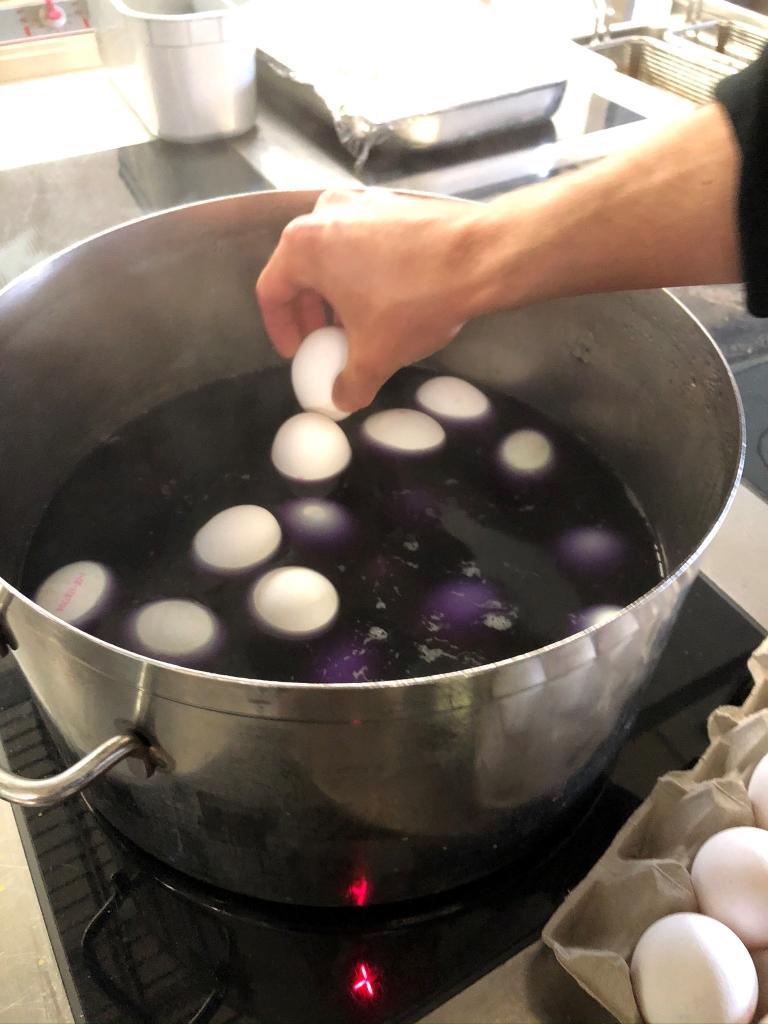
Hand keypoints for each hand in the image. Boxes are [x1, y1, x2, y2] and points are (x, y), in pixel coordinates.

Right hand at [256, 189, 483, 411]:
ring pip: (332, 254)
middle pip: (300, 269)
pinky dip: (363, 271)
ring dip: (337, 292)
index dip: (280, 329)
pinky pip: (362, 241)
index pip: (271, 291)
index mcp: (304, 245)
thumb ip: (349, 384)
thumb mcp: (375, 356)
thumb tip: (342, 399)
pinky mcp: (391, 202)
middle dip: (310, 311)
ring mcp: (360, 202)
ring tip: (358, 325)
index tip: (298, 352)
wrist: (479, 258)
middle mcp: (324, 213)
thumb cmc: (414, 302)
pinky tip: (387, 299)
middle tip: (325, 341)